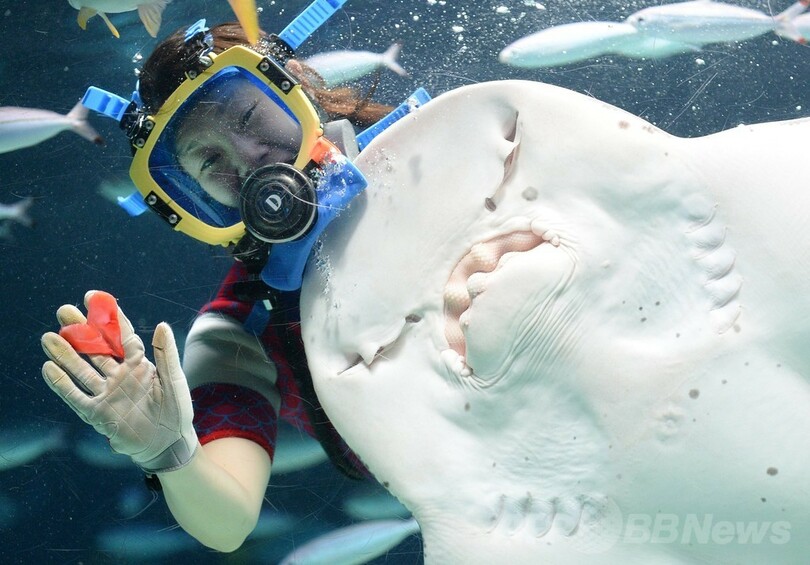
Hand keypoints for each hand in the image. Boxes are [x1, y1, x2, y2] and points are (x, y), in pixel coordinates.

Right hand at [41, 291, 197, 472]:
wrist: (169, 443)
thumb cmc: (176, 411)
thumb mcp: (174, 380)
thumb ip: (166, 354)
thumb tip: (161, 324)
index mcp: (140, 364)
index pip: (121, 335)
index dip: (107, 317)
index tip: (93, 297)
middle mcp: (120, 375)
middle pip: (96, 349)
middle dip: (80, 330)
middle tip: (63, 311)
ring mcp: (107, 393)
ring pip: (82, 369)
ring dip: (66, 354)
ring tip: (49, 337)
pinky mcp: (98, 414)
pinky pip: (76, 396)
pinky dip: (62, 384)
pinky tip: (49, 368)